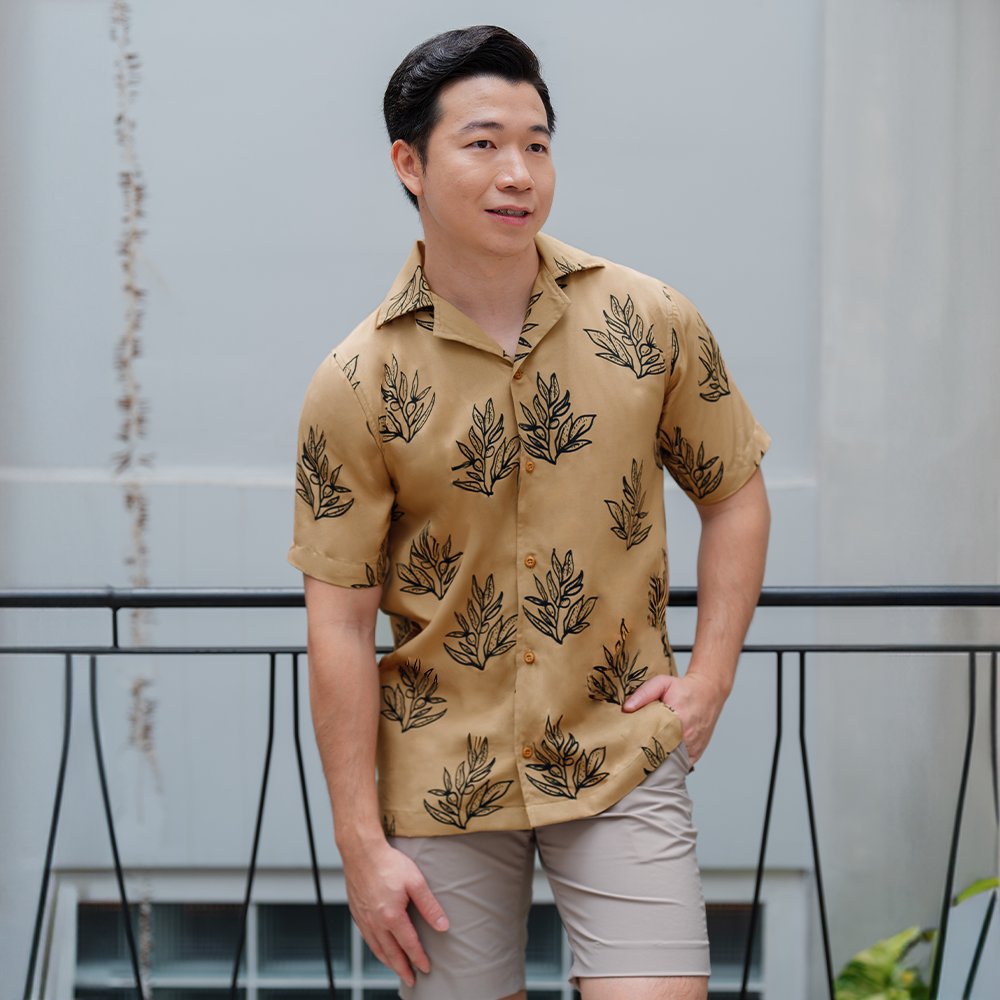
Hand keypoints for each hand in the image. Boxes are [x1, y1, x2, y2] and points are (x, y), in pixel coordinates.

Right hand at [342, 839, 448, 986]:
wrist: (361, 851)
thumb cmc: (388, 863)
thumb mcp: (416, 882)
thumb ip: (429, 906)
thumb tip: (442, 925)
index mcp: (392, 917)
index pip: (408, 945)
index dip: (418, 958)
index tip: (426, 968)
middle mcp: (376, 923)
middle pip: (391, 953)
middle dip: (402, 969)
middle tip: (411, 980)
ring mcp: (364, 919)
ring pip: (377, 949)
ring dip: (388, 962)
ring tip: (398, 969)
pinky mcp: (356, 913)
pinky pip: (366, 939)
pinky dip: (375, 949)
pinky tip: (380, 949)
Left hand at [622, 671, 727, 763]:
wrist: (708, 691)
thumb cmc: (682, 688)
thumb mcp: (662, 683)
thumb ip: (643, 693)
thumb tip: (626, 708)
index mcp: (678, 719)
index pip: (654, 740)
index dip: (641, 746)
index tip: (629, 747)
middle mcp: (687, 736)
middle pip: (662, 755)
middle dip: (647, 756)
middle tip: (633, 756)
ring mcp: (693, 747)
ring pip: (671, 763)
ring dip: (659, 763)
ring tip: (644, 762)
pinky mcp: (697, 752)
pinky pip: (681, 765)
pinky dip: (671, 765)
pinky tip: (660, 762)